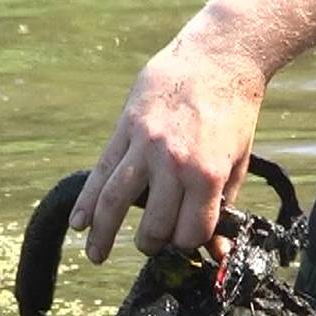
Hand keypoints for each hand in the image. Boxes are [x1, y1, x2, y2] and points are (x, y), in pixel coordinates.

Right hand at [69, 41, 265, 263]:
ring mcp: (146, 146)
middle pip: (155, 225)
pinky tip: (78, 223)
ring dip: (103, 236)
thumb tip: (218, 253)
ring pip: (116, 202)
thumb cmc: (233, 115)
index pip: (190, 232)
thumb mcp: (236, 164)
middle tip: (152, 244)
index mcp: (207, 175)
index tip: (185, 242)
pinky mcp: (126, 129)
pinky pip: (101, 172)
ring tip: (96, 255)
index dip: (188, 244)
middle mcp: (174, 164)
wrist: (219, 60)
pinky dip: (87, 201)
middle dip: (153, 243)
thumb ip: (223, 208)